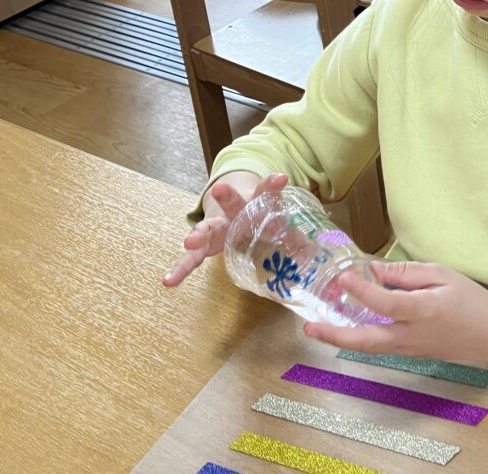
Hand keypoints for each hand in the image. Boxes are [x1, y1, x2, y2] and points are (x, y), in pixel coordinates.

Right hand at [163, 172, 288, 286]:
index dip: (272, 186)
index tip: (280, 178)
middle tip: (221, 190)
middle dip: (227, 198)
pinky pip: (191, 259)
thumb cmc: (257, 216)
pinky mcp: (202, 244)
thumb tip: (318, 250)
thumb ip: (296, 235)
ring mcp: (214, 226)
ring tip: (190, 242)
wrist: (225, 197)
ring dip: (198, 235)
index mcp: (254, 204)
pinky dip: (181, 269)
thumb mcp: (277, 221)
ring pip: (207, 229)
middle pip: (231, 205)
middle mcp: (232, 212)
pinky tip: (169, 281)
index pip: (265, 193)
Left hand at [304, 261, 487, 369]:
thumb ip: (406, 273)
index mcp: (422, 311)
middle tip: (309, 328)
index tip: (344, 277)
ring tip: (317, 330)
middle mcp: (412, 335)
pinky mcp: (411, 354)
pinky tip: (345, 330)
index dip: (361, 290)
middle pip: (366, 341)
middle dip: (335, 335)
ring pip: (370, 349)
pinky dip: (359, 341)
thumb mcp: (442, 275)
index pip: (384, 302)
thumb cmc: (471, 300)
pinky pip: (380, 348)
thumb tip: (373, 269)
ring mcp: (410, 349)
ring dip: (341, 340)